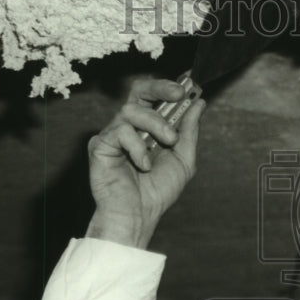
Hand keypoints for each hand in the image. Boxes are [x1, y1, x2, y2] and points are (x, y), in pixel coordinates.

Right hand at [85, 78, 205, 249]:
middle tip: (178, 94)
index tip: (189, 84)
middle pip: (138, 92)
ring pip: (132, 110)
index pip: (156, 98)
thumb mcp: (183, 159)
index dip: (170, 87)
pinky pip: (120, 131)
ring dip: (156, 125)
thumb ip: (189, 131)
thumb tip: (199, 103)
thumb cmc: (157, 191)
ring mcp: (113, 134)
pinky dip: (138, 147)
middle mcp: (129, 127)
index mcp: (148, 128)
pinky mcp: (100, 145)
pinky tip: (143, 165)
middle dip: (160, 88)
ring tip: (167, 144)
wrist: (139, 215)